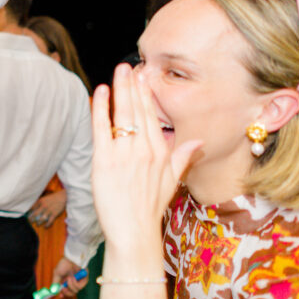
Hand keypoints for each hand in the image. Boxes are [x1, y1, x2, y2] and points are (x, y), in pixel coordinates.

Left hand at [28, 189, 65, 227]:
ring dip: (39, 222)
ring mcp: (49, 211)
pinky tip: (45, 226)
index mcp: (40, 201)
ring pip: (42, 218)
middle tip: (29, 221)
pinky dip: (47, 225)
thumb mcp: (44, 198)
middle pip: (35, 214)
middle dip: (31, 218)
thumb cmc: (53, 197)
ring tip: (37, 224)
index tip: (27, 215)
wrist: (62, 197)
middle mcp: (43, 206)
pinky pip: (50, 221)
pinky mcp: (54, 214)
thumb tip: (33, 208)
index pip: (32, 208)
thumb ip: (39, 203)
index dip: (29, 212)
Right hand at [52, 257, 85, 296]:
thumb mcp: (57, 274)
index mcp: (66, 281)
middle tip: (63, 288)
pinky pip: (80, 287)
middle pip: (71, 293)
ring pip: (75, 291)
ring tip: (69, 278)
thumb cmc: (64, 264)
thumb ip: (55, 283)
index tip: (60, 297)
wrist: (71, 258)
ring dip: (71, 285)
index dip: (63, 294)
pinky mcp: (84, 280)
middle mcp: (73, 282)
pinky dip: (75, 283)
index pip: (66, 291)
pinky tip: (73, 278)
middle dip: (67, 292)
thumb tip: (53, 291)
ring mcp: (79, 281)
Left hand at [91, 64, 201, 256]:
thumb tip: (198, 142)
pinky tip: (100, 92)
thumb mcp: (171, 182)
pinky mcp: (104, 161)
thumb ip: (182, 158)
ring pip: (123, 114)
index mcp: (162, 152)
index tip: (143, 76)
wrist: (133, 233)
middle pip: (139, 110)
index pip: (153, 116)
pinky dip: (101, 108)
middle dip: (134, 85)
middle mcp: (146, 150)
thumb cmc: (149, 209)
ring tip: (118, 71)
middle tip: (129, 66)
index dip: (147, 94)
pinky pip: (101, 127)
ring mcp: (125, 154)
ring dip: (120, 89)